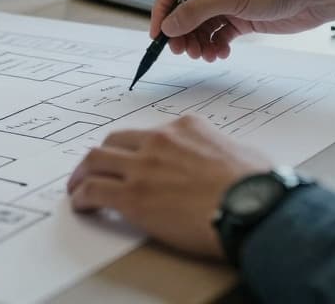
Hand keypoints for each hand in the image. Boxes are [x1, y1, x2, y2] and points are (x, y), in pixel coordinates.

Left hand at [66, 116, 271, 258]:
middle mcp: (159, 141)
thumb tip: (224, 161)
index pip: (149, 134)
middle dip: (102, 156)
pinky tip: (81, 205)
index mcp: (185, 128)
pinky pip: (93, 191)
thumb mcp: (241, 152)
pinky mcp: (132, 197)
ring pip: (95, 160)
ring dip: (82, 174)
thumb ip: (220, 151)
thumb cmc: (257, 186)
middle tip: (94, 170)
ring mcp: (142, 167)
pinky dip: (81, 197)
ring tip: (77, 188)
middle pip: (114, 141)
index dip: (137, 150)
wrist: (253, 207)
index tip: (132, 161)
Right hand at [151, 0, 334, 62]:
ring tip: (204, 54)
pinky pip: (218, 34)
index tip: (159, 33)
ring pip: (201, 26)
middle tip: (183, 51)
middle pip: (185, 10)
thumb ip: (195, 12)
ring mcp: (228, 1)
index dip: (163, 10)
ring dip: (199, 42)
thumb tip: (169, 25)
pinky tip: (220, 53)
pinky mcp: (241, 17)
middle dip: (182, 32)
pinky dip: (215, 45)